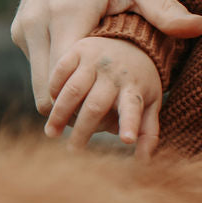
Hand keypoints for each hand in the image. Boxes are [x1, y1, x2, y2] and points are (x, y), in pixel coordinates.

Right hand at [11, 0, 201, 116]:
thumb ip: (165, 8)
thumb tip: (199, 27)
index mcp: (67, 15)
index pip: (66, 84)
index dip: (90, 106)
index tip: (119, 117)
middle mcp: (37, 26)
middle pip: (48, 93)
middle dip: (77, 109)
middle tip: (113, 118)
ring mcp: (24, 28)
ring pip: (41, 84)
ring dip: (67, 94)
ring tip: (104, 96)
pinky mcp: (20, 28)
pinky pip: (38, 67)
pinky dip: (59, 77)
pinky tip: (90, 73)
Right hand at [45, 37, 162, 159]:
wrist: (133, 42)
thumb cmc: (140, 82)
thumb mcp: (150, 103)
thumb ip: (148, 131)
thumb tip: (143, 160)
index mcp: (135, 88)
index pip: (133, 108)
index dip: (130, 124)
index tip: (127, 140)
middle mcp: (115, 73)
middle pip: (95, 105)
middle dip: (83, 130)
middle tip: (74, 151)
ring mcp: (96, 59)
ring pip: (72, 90)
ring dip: (59, 113)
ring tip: (52, 133)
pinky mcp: (79, 49)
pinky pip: (60, 71)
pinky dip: (53, 89)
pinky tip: (50, 104)